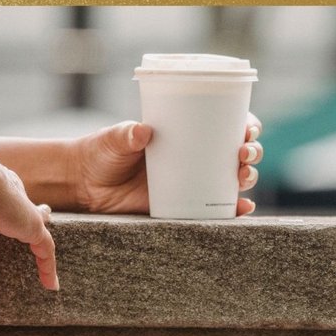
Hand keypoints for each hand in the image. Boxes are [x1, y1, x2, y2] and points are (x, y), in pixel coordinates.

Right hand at [0, 161, 57, 289]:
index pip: (3, 197)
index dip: (6, 204)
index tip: (7, 210)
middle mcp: (11, 196)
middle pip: (25, 207)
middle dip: (33, 212)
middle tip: (41, 214)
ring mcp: (24, 212)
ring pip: (39, 228)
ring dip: (43, 239)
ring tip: (48, 252)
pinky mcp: (33, 226)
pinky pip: (46, 250)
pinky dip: (49, 267)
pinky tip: (53, 286)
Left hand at [72, 114, 263, 215]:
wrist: (84, 185)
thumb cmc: (101, 153)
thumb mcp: (114, 139)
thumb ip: (126, 134)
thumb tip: (141, 132)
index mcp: (186, 134)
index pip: (225, 126)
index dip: (245, 125)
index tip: (248, 128)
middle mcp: (195, 158)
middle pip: (237, 153)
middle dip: (251, 152)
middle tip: (244, 153)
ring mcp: (192, 183)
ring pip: (232, 180)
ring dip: (246, 177)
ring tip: (242, 176)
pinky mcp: (184, 208)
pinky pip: (216, 210)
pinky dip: (234, 210)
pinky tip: (243, 207)